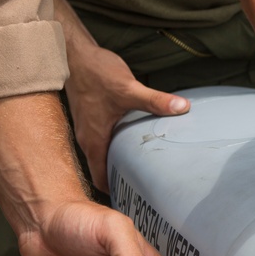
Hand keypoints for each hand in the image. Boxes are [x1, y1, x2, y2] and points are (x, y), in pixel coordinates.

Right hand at [66, 42, 188, 192]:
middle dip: (122, 182)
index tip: (136, 203)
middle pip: (103, 171)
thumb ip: (155, 101)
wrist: (72, 52)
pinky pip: (103, 142)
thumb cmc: (95, 72)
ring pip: (103, 156)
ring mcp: (87, 130)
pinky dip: (116, 148)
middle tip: (147, 191)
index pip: (101, 180)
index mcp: (93, 141)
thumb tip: (183, 108)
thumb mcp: (128, 88)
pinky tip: (134, 145)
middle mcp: (87, 140)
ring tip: (144, 173)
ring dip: (119, 164)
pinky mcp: (91, 119)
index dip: (117, 193)